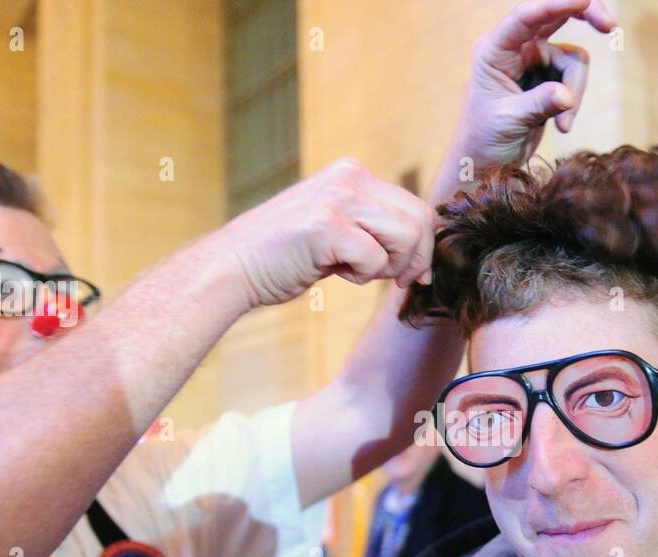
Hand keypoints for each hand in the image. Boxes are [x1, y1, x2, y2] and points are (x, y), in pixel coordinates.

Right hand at [225, 158, 436, 309]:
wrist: (233, 267)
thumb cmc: (285, 257)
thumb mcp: (336, 230)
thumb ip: (373, 230)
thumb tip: (421, 255)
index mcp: (353, 174)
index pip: (415, 206)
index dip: (424, 246)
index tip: (412, 274)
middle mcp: (349, 178)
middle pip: (420, 219)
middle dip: (416, 259)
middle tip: (397, 281)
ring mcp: (339, 199)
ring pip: (406, 236)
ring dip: (390, 266)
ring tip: (357, 272)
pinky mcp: (327, 226)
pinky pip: (375, 258)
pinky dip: (362, 276)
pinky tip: (334, 272)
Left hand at [433, 0, 616, 200]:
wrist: (486, 163)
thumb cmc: (484, 140)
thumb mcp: (509, 120)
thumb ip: (538, 104)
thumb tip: (566, 96)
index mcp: (495, 50)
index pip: (526, 17)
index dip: (556, 4)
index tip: (585, 0)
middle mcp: (515, 48)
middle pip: (556, 17)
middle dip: (585, 16)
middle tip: (610, 27)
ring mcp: (534, 62)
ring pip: (573, 60)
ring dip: (576, 90)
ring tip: (564, 124)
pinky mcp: (549, 79)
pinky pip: (575, 80)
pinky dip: (574, 102)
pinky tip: (563, 126)